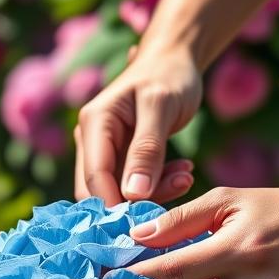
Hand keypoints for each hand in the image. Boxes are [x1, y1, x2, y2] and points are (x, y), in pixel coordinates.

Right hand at [75, 45, 201, 204]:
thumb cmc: (169, 76)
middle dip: (138, 199)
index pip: (94, 178)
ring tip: (187, 175)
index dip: (115, 204)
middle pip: (102, 190)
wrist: (175, 60)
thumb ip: (146, 150)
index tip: (148, 218)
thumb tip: (133, 194)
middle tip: (180, 187)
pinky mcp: (120, 158)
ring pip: (119, 191)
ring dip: (154, 192)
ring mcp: (105, 150)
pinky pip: (133, 184)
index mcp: (94, 124)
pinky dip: (158, 185)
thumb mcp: (161, 107)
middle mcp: (91, 139)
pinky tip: (183, 172)